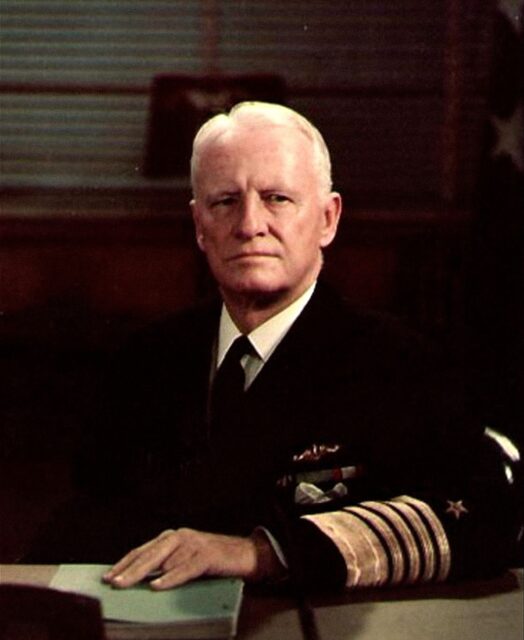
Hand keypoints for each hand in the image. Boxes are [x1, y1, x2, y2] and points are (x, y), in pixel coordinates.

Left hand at [102, 527, 282, 589]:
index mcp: (173, 537)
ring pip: (164, 559)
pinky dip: (170, 577)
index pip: (143, 550)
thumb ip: (166, 565)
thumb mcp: (185, 560)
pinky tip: (158, 586)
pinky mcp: (207, 555)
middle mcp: (180, 537)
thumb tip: (139, 581)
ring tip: (127, 583)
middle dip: (128, 569)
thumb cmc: (212, 561)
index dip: (124, 563)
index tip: (107, 577)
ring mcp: (194, 544)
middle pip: (149, 553)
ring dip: (143, 572)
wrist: (245, 554)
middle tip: (113, 582)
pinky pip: (185, 568)